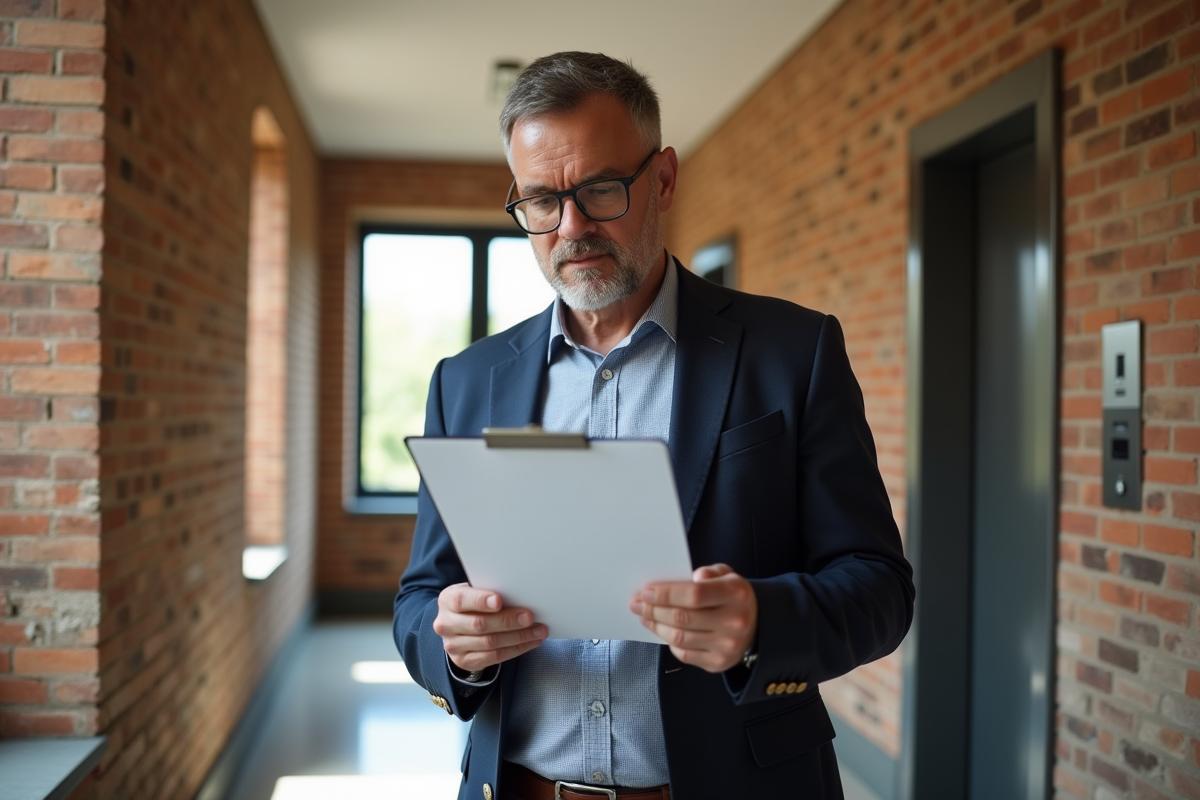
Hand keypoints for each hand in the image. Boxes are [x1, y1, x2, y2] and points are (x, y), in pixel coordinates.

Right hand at [432, 583, 547, 671]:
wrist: (457, 626)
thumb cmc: (472, 604)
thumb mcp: (474, 591)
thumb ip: (489, 591)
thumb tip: (520, 594)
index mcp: (448, 600)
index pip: (461, 600)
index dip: (480, 600)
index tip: (499, 600)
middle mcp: (446, 624)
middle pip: (479, 624)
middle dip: (508, 621)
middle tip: (530, 617)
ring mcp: (453, 645)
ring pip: (490, 643)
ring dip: (518, 637)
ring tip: (538, 630)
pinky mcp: (465, 661)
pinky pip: (495, 657)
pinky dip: (516, 649)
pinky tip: (530, 642)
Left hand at [630, 563, 757, 672]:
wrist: (756, 624)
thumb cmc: (733, 596)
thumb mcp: (726, 574)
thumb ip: (708, 572)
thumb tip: (689, 578)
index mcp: (736, 594)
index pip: (695, 594)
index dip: (666, 594)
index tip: (646, 591)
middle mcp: (734, 622)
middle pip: (683, 618)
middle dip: (653, 610)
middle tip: (637, 604)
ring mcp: (727, 646)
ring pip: (680, 637)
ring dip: (656, 626)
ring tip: (644, 616)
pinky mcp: (718, 663)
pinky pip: (685, 654)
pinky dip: (669, 642)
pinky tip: (662, 630)